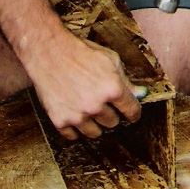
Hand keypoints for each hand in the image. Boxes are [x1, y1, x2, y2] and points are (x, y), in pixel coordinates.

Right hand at [25, 32, 142, 139]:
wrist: (48, 52)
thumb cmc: (81, 53)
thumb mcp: (110, 60)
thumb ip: (126, 80)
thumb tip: (141, 94)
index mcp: (113, 90)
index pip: (132, 111)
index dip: (133, 113)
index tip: (131, 114)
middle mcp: (96, 106)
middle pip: (113, 123)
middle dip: (111, 114)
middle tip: (103, 103)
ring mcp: (77, 115)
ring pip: (95, 133)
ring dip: (95, 123)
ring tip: (89, 109)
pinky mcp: (60, 120)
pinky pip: (73, 136)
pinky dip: (75, 128)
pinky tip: (75, 115)